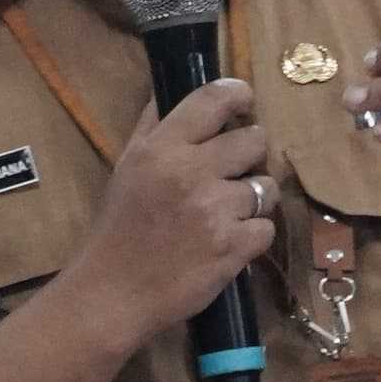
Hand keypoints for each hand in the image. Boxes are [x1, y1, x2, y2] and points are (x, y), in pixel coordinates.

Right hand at [60, 78, 275, 349]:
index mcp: (162, 148)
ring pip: (267, 186)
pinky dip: (252, 237)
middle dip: (250, 155)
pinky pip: (266, 228)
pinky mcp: (233, 247)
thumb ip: (151, 126)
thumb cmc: (119, 228)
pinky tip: (229, 242)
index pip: (213, 99)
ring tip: (230, 212)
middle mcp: (191, 172)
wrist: (113, 292)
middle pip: (254, 140)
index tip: (243, 102)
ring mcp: (215, 210)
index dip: (238, 95)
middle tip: (233, 171)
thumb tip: (170, 89)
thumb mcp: (126, 166)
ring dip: (254, 199)